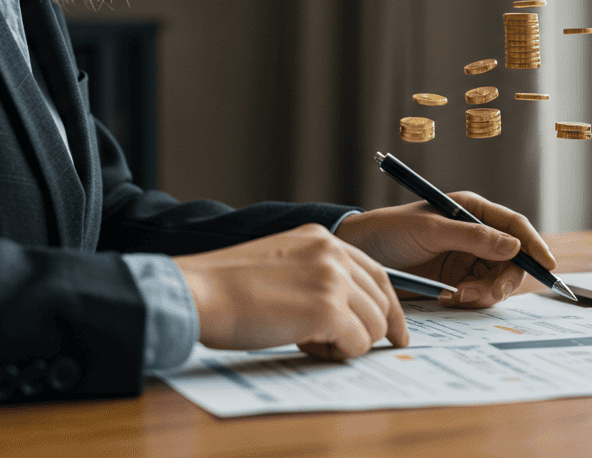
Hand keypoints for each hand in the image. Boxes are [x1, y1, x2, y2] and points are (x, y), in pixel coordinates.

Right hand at [173, 223, 408, 359]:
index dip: (389, 306)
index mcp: (321, 239)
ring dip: (349, 343)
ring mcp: (332, 279)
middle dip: (370, 330)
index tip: (395, 332)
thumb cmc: (225, 288)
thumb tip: (343, 310)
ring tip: (312, 343)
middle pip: (382, 300)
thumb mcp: (280, 263)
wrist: (196, 292)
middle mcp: (333, 253)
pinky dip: (339, 353)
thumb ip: (314, 275)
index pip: (375, 273)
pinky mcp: (327, 309)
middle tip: (344, 347)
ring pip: (374, 325)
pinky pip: (357, 343)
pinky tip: (308, 346)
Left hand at [334, 191, 557, 307]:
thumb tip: (514, 246)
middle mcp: (475, 234)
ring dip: (485, 292)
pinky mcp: (456, 281)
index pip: (514, 225)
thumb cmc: (389, 232)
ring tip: (456, 295)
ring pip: (498, 280)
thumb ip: (472, 237)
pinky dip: (471, 300)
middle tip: (480, 292)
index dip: (534, 244)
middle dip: (504, 279)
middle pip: (512, 259)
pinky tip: (448, 297)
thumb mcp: (430, 231)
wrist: (359, 256)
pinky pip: (479, 295)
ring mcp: (466, 259)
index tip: (546, 265)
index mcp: (471, 210)